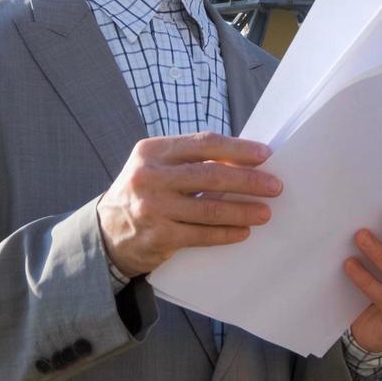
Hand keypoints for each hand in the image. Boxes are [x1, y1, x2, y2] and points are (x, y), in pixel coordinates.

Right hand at [97, 132, 280, 276]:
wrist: (106, 233)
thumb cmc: (143, 193)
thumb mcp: (155, 166)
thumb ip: (189, 160)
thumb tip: (241, 161)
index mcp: (152, 151)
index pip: (204, 144)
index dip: (238, 150)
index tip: (265, 155)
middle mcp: (150, 177)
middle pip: (211, 175)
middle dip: (249, 181)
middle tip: (275, 186)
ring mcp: (153, 208)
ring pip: (210, 209)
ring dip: (243, 210)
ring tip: (265, 212)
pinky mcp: (159, 236)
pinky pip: (202, 235)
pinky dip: (226, 233)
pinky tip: (243, 231)